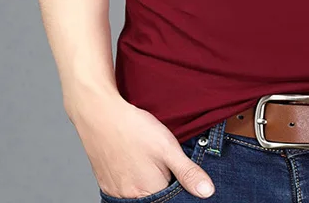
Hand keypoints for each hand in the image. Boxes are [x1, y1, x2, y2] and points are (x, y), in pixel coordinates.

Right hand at [66, 86, 214, 198]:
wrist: (100, 115)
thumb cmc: (134, 129)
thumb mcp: (168, 147)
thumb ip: (188, 172)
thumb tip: (208, 192)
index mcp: (149, 192)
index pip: (171, 197)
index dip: (177, 182)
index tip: (174, 167)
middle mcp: (129, 198)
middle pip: (155, 196)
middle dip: (163, 180)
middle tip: (158, 158)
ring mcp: (114, 192)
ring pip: (139, 192)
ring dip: (146, 179)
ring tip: (145, 157)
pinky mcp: (105, 184)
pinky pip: (123, 188)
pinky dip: (132, 177)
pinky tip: (134, 159)